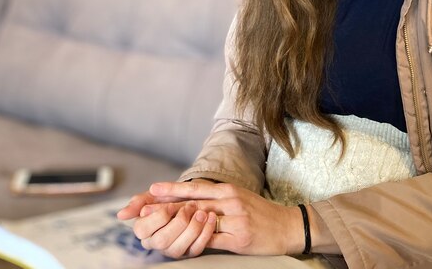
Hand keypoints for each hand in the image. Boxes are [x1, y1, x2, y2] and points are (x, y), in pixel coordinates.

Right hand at [117, 181, 216, 258]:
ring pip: (179, 248)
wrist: (192, 198)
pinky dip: (205, 233)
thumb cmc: (170, 197)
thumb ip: (139, 201)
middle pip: (162, 241)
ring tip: (203, 212)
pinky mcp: (189, 252)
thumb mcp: (154, 195)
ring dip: (193, 229)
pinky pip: (197, 249)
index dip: (158, 217)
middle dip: (178, 223)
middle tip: (190, 207)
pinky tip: (210, 219)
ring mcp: (173, 250)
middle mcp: (156, 244)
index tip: (171, 204)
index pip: (143, 229)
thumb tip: (121, 214)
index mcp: (144, 230)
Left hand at [146, 181, 303, 255]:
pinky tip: (181, 242)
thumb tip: (192, 201)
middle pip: (191, 203)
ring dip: (176, 223)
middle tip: (143, 208)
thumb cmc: (261, 213)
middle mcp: (230, 201)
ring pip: (199, 220)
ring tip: (156, 224)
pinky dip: (196, 240)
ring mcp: (235, 219)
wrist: (288, 225)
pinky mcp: (240, 237)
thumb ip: (216, 199)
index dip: (171, 190)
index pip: (194, 189)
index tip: (151, 190)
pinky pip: (213, 240)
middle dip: (165, 206)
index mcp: (228, 190)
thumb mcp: (239, 198)